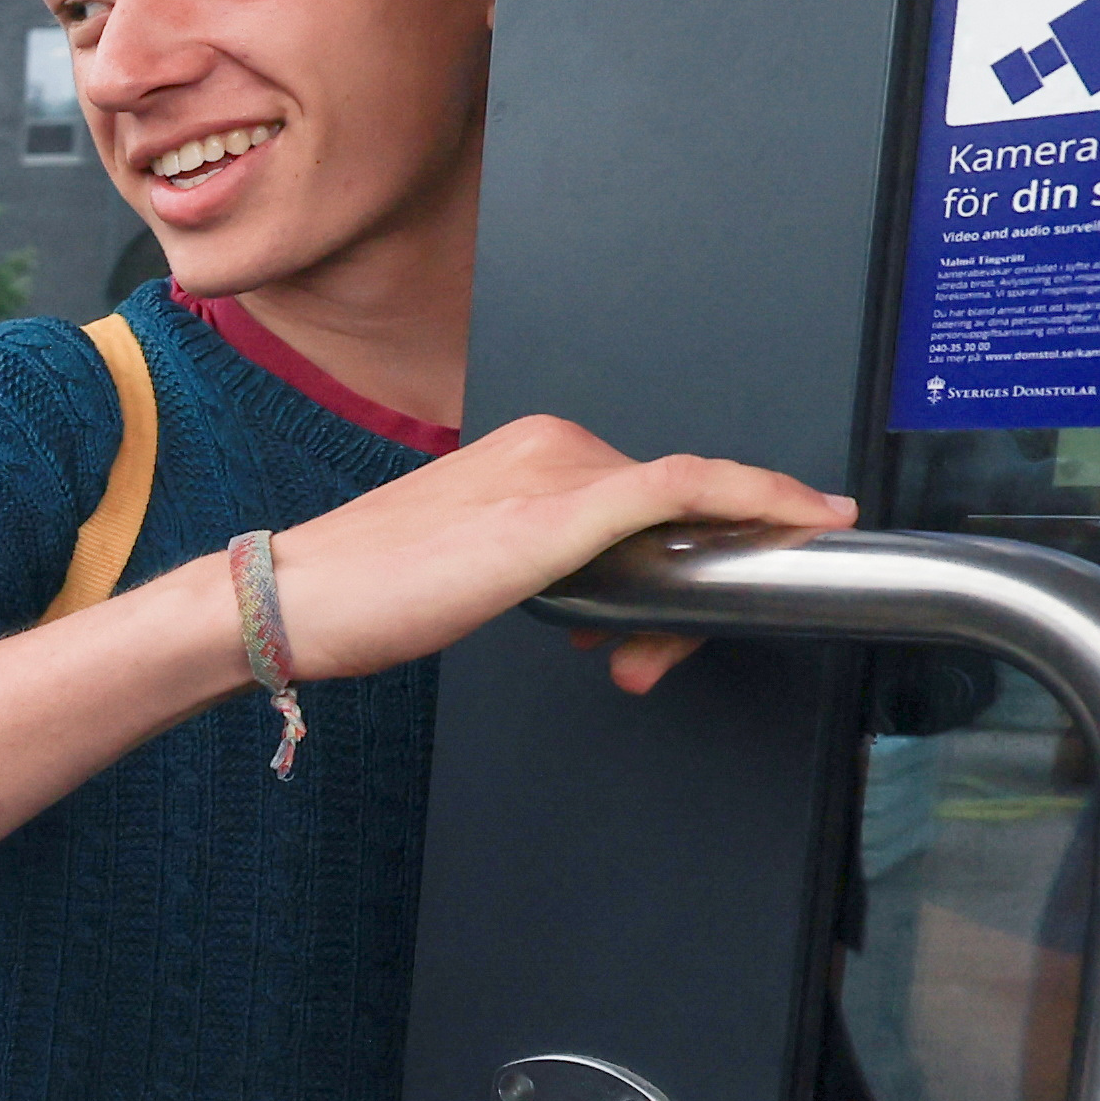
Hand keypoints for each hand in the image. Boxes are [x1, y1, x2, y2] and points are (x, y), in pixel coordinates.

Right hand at [265, 419, 858, 696]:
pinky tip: (807, 515)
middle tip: (658, 655)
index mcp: (526, 451)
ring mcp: (556, 473)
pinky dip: (757, 497)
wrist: (292, 601)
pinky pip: (687, 491)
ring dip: (695, 587)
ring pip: (680, 513)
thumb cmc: (362, 597)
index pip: (642, 492)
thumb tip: (606, 619)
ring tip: (647, 656)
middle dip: (685, 585)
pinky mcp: (562, 512)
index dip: (687, 550)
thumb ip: (544, 574)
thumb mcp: (473, 574)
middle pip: (669, 507)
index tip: (712, 589)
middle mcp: (548, 444)